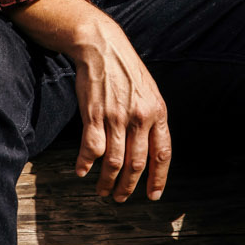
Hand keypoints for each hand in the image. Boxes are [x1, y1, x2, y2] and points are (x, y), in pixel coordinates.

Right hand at [8, 0, 170, 202]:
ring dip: (108, 181)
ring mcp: (117, 118)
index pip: (162, 154)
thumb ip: (151, 118)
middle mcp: (139, 118)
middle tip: (121, 198)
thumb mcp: (149, 91)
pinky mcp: (95, 115)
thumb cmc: (126, 70)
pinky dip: (86, 163)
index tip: (153, 195)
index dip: (158, 178)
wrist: (103, 47)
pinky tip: (82, 171)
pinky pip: (92, 148)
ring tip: (103, 191)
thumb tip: (151, 148)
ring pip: (115, 162)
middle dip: (128, 187)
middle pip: (136, 164)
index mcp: (157, 112)